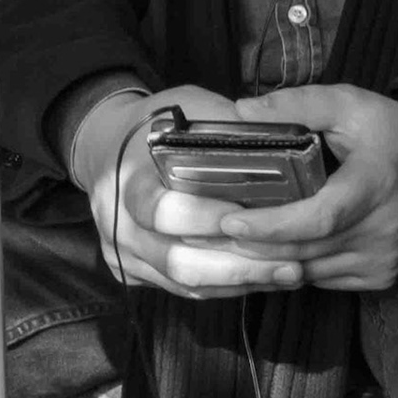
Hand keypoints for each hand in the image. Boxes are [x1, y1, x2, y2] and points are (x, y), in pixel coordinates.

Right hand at [69, 85, 306, 298]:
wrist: (106, 146)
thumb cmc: (156, 124)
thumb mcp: (188, 109)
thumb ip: (227, 128)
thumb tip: (285, 141)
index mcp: (127, 182)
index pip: (159, 211)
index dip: (204, 217)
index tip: (247, 215)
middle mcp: (120, 226)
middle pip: (177, 259)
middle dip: (239, 263)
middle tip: (292, 260)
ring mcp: (125, 255)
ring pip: (184, 281)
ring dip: (242, 280)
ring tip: (290, 273)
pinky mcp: (136, 273)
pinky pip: (184, 289)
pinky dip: (227, 286)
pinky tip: (266, 277)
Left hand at [204, 85, 397, 291]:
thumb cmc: (391, 131)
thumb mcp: (350, 103)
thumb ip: (298, 105)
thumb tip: (241, 113)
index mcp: (375, 185)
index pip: (318, 219)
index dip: (271, 226)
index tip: (229, 221)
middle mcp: (383, 230)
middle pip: (305, 251)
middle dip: (254, 245)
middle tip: (208, 233)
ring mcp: (383, 259)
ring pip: (310, 271)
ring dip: (269, 261)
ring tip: (227, 245)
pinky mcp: (382, 276)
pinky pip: (324, 280)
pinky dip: (295, 267)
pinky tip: (271, 251)